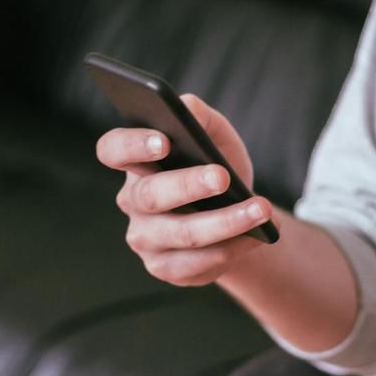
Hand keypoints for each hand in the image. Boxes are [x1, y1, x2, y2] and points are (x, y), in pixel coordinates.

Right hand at [96, 94, 275, 286]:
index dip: (132, 146)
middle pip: (150, 195)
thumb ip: (199, 116)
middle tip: (223, 177)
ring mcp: (145, 238)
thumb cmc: (217, 165)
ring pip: (180, 234)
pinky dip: (231, 249)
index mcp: (136, 162)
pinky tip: (256, 237)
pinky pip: (195, 263)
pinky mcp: (164, 267)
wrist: (234, 212)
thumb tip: (188, 107)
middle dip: (189, 186)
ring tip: (261, 210)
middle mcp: (132, 201)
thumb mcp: (214, 135)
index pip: (113, 150)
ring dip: (224, 223)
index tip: (163, 142)